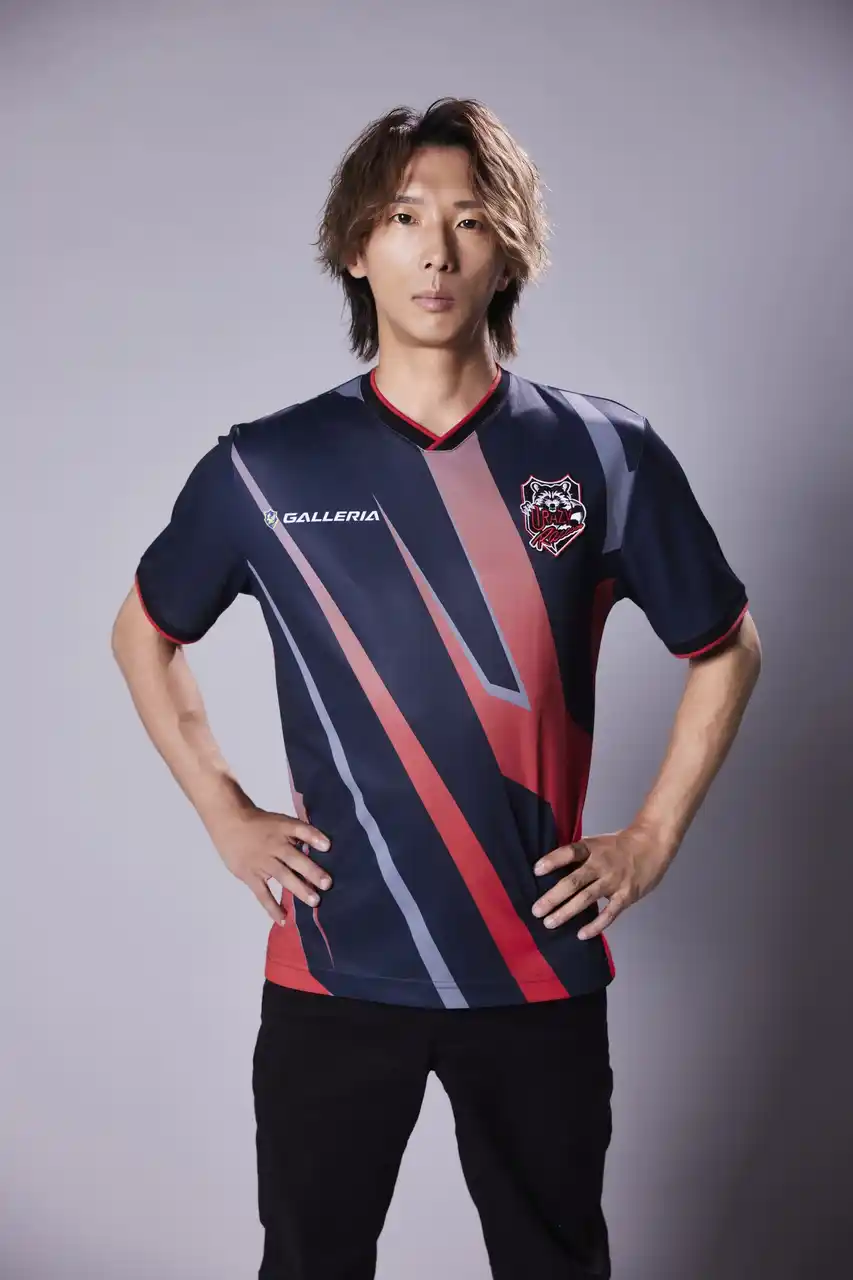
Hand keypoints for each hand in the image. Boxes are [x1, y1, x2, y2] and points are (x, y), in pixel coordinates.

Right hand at [211, 804, 332, 925]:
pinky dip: (272, 907)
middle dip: (311, 871)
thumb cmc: (259, 823)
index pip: (301, 831)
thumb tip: (322, 847)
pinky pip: (262, 893)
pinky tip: (283, 919)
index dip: (314, 837)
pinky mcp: (250, 875)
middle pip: (294, 858)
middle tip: (327, 884)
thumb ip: (299, 834)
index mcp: (283, 830)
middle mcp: (274, 846)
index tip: (328, 846)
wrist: (230, 822)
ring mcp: (262, 862)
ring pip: (282, 876)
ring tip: (314, 901)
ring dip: (299, 888)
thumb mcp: (280, 821)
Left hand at [531, 827, 671, 939]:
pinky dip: (595, 925)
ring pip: (586, 899)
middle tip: (536, 910)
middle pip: (573, 881)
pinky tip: (581, 934)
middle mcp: (600, 865)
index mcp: (591, 849)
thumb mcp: (597, 843)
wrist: (652, 846)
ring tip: (549, 923)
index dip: (552, 861)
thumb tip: (552, 870)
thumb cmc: (618, 846)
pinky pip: (609, 914)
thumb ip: (579, 856)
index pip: (569, 853)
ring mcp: (613, 881)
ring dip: (566, 912)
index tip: (536, 870)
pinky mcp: (625, 896)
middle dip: (553, 897)